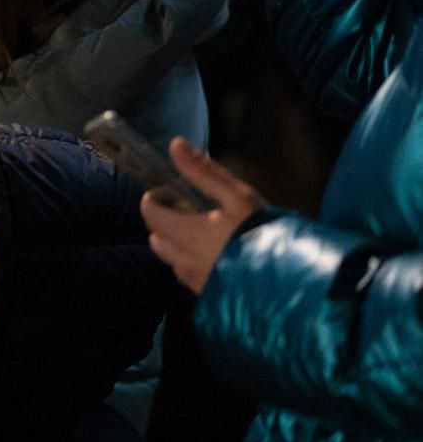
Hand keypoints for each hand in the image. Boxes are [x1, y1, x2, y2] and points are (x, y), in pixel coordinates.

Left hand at [141, 137, 264, 295]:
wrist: (290, 281)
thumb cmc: (262, 233)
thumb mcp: (236, 196)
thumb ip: (202, 172)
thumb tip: (175, 145)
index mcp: (184, 234)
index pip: (149, 214)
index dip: (154, 199)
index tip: (170, 192)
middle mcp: (182, 261)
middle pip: (157, 239)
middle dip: (164, 223)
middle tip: (188, 212)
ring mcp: (195, 282)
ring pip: (172, 260)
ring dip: (178, 245)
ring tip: (205, 234)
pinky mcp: (208, 296)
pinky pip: (189, 277)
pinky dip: (193, 263)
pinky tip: (218, 256)